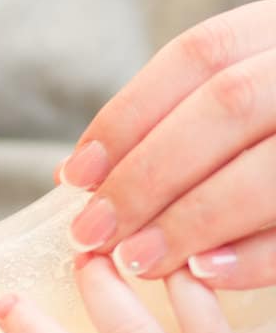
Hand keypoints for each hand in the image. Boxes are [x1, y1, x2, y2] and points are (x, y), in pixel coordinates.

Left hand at [60, 0, 275, 288]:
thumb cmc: (265, 131)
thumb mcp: (233, 98)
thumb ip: (170, 124)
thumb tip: (76, 176)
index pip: (197, 58)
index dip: (128, 117)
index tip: (77, 177)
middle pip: (226, 108)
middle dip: (147, 176)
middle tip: (93, 233)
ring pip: (267, 169)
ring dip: (191, 221)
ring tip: (135, 260)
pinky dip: (254, 255)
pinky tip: (202, 273)